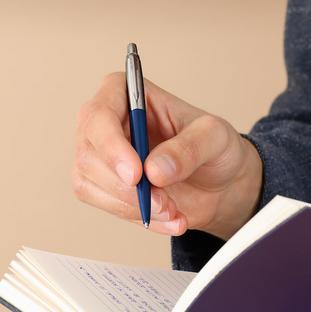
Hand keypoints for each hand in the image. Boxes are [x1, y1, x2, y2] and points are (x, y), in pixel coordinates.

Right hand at [73, 72, 262, 239]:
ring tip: (172, 209)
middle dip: (127, 187)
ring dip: (133, 206)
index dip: (112, 146)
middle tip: (164, 202)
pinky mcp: (104, 185)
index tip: (137, 175)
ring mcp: (101, 155)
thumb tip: (154, 169)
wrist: (221, 182)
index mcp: (128, 93)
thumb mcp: (215, 138)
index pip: (99, 114)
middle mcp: (107, 122)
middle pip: (89, 154)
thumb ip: (189, 148)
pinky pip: (106, 206)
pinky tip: (168, 218)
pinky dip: (139, 217)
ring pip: (89, 183)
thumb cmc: (215, 147)